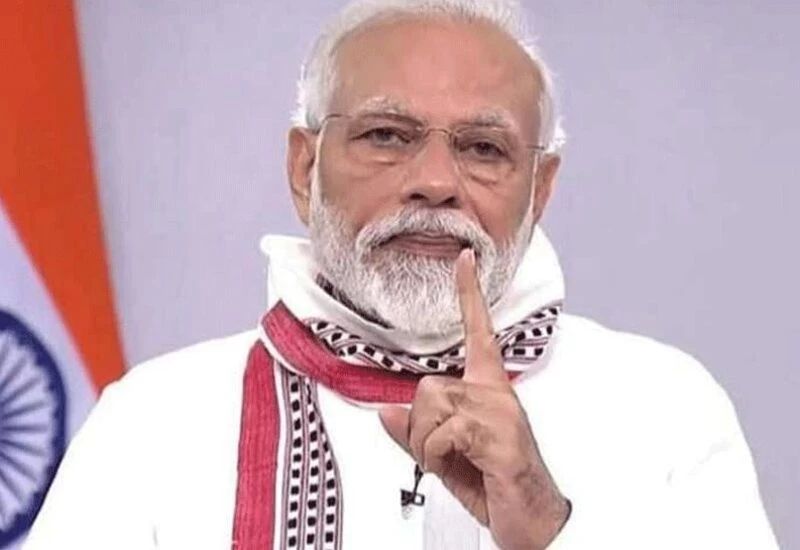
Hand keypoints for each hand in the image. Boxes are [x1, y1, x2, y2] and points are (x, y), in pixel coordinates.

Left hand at [379, 249, 569, 549]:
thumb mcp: (445, 457)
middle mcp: (496, 394)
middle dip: (419, 427)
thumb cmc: (494, 484)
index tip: (465, 258)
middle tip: (441, 454)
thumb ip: (415, 434)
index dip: (469, 294)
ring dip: (427, 445)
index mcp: (488, 391)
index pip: (478, 333)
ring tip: (455, 463)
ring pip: (431, 405)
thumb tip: (385, 412)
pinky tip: (466, 468)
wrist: (534, 521)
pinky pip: (444, 432)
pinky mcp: (501, 436)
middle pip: (428, 385)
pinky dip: (437, 456)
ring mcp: (501, 413)